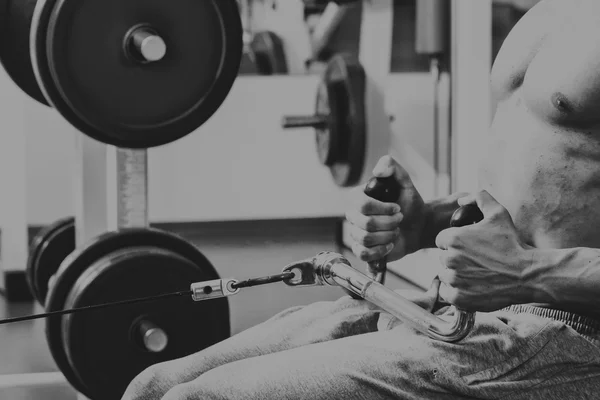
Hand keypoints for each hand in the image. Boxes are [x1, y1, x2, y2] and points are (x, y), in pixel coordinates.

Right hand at [345, 155, 428, 262]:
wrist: (418, 226)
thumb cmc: (410, 204)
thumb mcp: (404, 182)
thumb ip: (392, 167)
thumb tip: (377, 171)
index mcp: (358, 197)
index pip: (362, 204)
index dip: (383, 209)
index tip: (397, 208)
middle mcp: (353, 215)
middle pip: (366, 223)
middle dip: (390, 223)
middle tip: (400, 219)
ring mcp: (356, 233)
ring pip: (366, 239)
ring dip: (388, 236)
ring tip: (396, 231)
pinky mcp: (361, 250)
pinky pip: (363, 253)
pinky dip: (380, 250)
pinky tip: (390, 245)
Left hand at [434, 190, 533, 311]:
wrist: (527, 274)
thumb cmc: (512, 243)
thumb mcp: (498, 213)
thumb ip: (479, 198)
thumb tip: (461, 201)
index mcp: (453, 238)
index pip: (441, 241)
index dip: (454, 243)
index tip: (468, 247)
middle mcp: (450, 259)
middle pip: (442, 259)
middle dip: (455, 259)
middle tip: (475, 261)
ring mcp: (454, 280)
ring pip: (445, 276)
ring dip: (456, 276)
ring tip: (476, 274)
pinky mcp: (460, 298)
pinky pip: (447, 294)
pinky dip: (456, 292)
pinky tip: (471, 287)